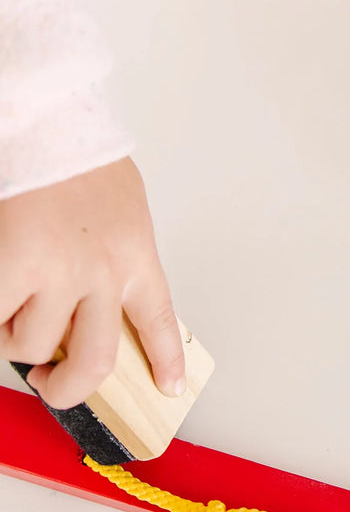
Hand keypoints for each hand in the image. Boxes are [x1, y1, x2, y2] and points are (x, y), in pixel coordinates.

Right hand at [0, 157, 183, 409]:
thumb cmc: (77, 160)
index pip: (159, 321)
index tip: (170, 387)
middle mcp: (105, 271)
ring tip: (10, 298)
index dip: (165, 360)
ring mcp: (60, 274)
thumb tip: (91, 304)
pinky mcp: (13, 270)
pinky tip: (1, 284)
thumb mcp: (120, 211)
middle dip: (67, 386)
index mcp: (136, 254)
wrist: (48, 125)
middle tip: (48, 380)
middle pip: (95, 361)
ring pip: (33, 345)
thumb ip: (113, 257)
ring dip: (13, 332)